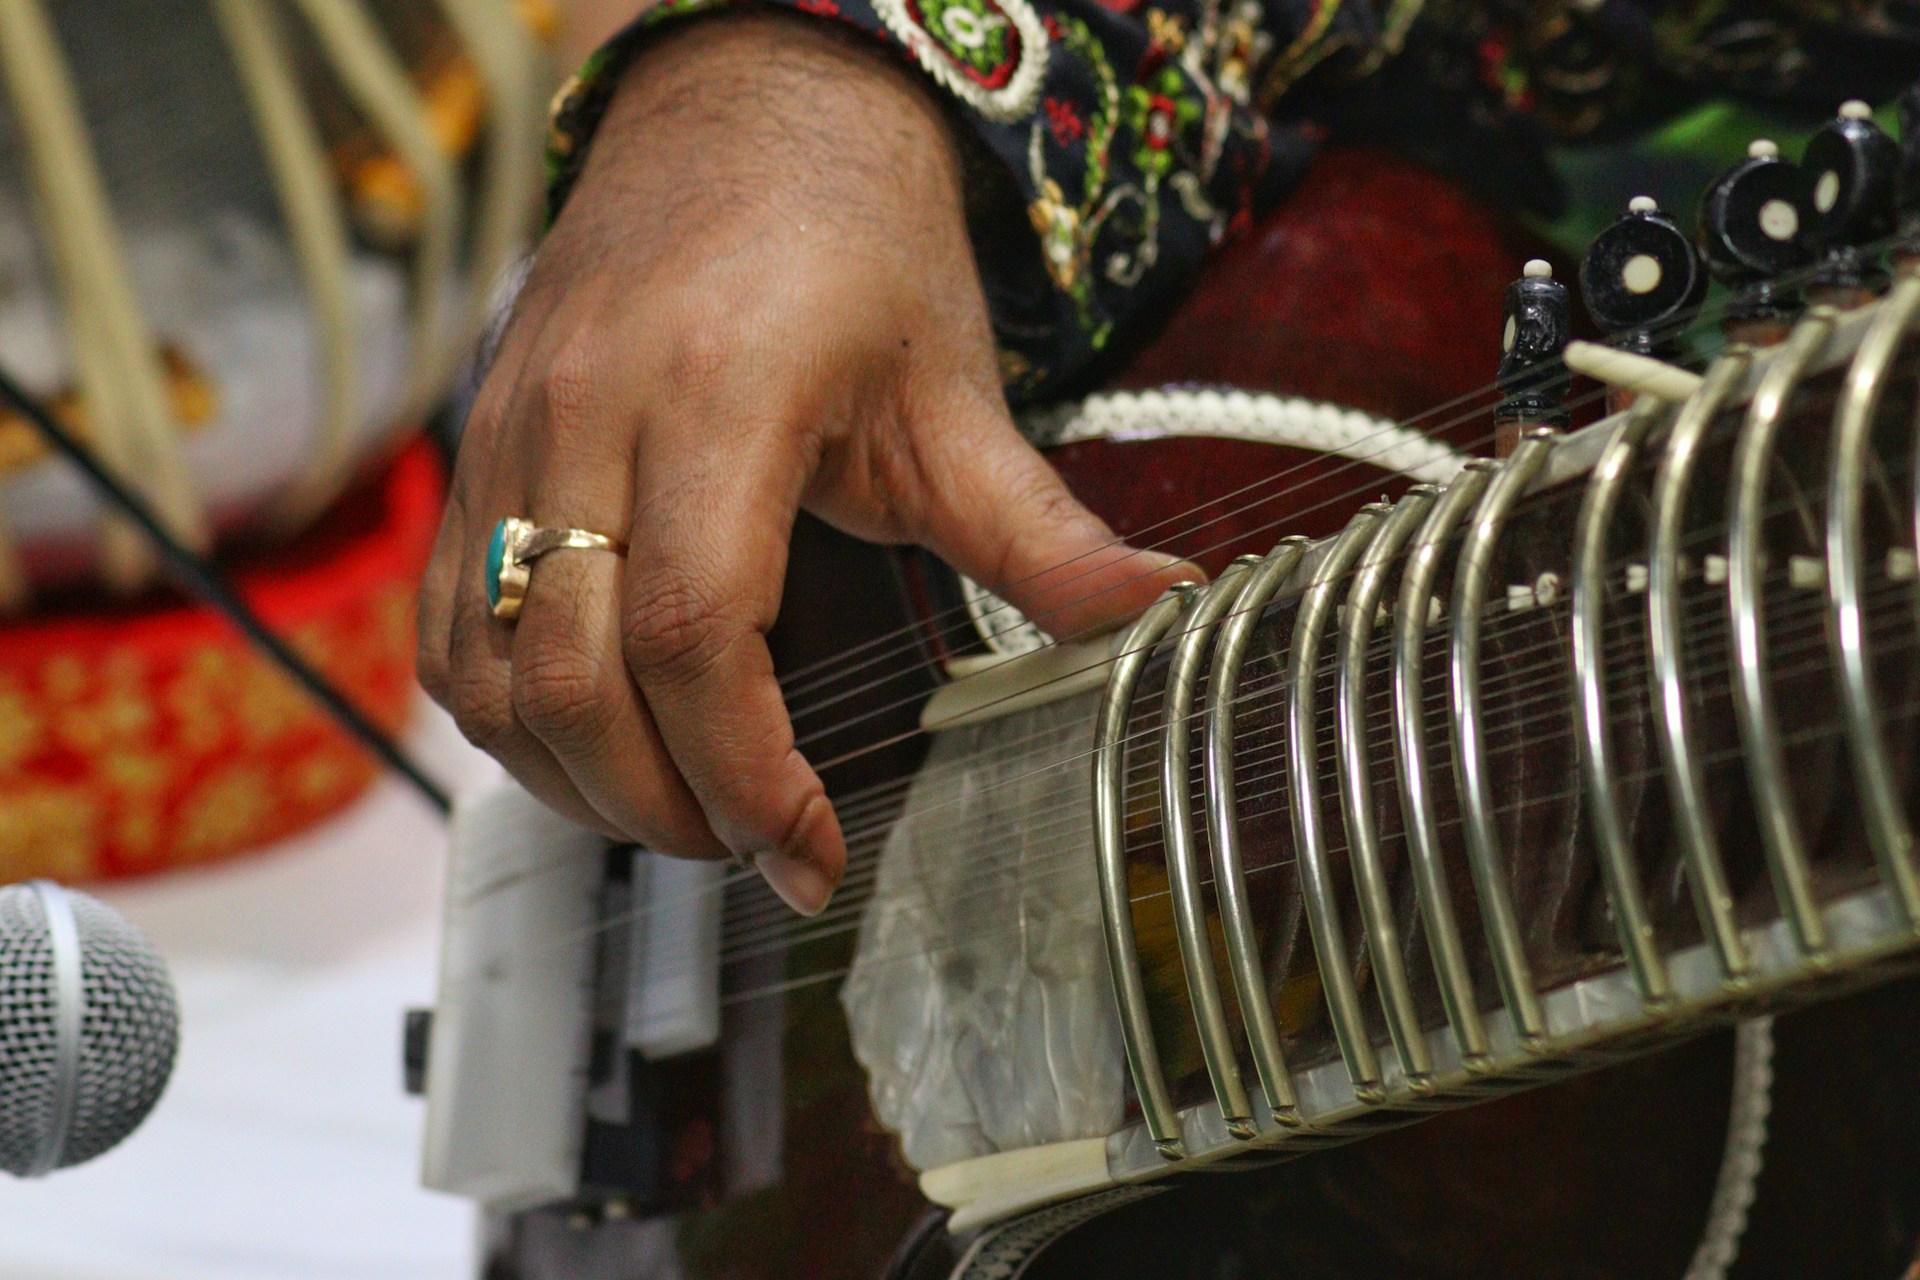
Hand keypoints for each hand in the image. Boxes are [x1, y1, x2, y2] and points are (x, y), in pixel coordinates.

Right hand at [417, 13, 1192, 913]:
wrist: (741, 117)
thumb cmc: (851, 247)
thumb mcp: (955, 393)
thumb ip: (1038, 529)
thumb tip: (1154, 615)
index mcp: (719, 397)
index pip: (697, 634)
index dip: (746, 774)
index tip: (806, 847)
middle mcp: (586, 418)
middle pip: (573, 680)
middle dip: (662, 807)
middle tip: (750, 845)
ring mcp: (509, 435)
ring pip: (486, 673)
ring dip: (574, 781)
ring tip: (678, 809)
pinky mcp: (476, 450)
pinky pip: (446, 626)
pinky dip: (507, 719)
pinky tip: (592, 743)